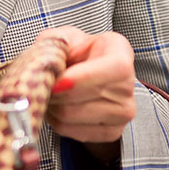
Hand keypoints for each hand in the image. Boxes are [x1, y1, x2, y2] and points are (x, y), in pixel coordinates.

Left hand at [42, 27, 136, 161]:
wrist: (86, 72)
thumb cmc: (76, 53)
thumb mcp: (64, 37)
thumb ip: (53, 42)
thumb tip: (45, 64)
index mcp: (120, 54)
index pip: (110, 71)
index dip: (78, 80)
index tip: (54, 83)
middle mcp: (128, 85)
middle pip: (81, 98)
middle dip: (52, 93)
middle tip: (41, 85)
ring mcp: (123, 113)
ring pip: (70, 116)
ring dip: (50, 106)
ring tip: (49, 94)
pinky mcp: (111, 132)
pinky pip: (71, 131)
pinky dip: (55, 121)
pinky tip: (57, 106)